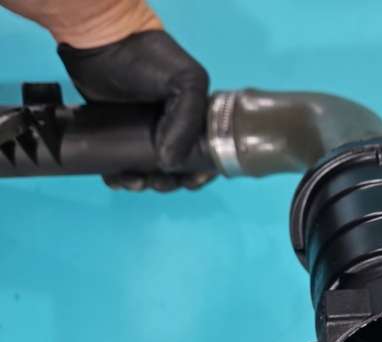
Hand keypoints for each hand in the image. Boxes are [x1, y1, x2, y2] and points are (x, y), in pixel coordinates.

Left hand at [58, 30, 213, 191]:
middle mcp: (173, 129)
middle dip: (171, 182)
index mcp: (196, 118)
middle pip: (178, 168)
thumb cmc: (150, 60)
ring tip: (135, 181)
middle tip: (159, 182)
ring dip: (146, 183)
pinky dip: (121, 178)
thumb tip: (170, 164)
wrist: (100, 44)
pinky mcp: (117, 136)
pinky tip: (118, 179)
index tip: (191, 181)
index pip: (207, 153)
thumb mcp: (187, 82)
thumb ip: (189, 122)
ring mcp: (144, 134)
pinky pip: (122, 166)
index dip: (202, 172)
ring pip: (150, 172)